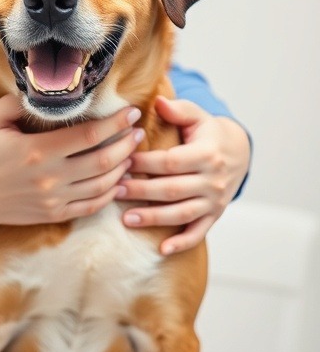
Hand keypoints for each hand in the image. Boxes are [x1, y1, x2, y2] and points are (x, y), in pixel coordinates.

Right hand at [0, 95, 145, 264]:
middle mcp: (50, 178)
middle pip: (104, 160)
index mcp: (37, 151)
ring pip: (103, 184)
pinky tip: (118, 180)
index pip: (89, 135)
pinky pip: (92, 206)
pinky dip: (110, 193)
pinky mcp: (54, 214)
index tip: (130, 112)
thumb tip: (44, 91)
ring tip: (131, 153)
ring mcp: (54, 200)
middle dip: (127, 143)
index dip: (115, 123)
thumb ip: (18, 102)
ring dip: (123, 167)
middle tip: (137, 130)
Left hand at [115, 96, 250, 255]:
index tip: (122, 162)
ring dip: (153, 218)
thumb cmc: (206, 131)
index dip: (145, 164)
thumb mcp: (196, 115)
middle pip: (172, 189)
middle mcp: (213, 180)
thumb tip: (158, 101)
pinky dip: (181, 242)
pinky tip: (161, 250)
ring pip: (181, 213)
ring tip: (126, 218)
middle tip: (115, 190)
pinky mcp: (214, 215)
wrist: (237, 152)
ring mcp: (214, 201)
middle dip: (141, 191)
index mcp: (206, 154)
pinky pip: (198, 232)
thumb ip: (178, 109)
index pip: (171, 162)